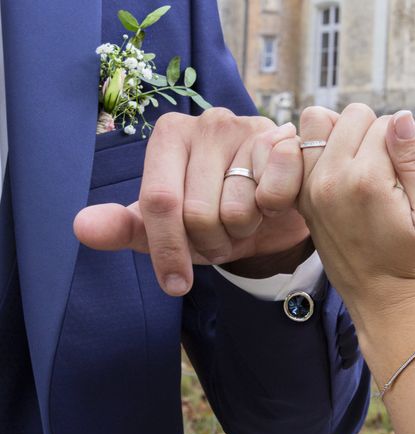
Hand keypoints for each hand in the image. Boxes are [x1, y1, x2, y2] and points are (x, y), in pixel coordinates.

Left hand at [74, 108, 309, 295]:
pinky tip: (271, 203)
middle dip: (210, 242)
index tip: (175, 285)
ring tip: (246, 216)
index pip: (160, 201)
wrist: (270, 207)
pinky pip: (272, 196)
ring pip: (238, 211)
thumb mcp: (164, 228)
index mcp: (169, 135)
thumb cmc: (213, 213)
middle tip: (221, 235)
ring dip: (243, 231)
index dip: (168, 250)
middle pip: (198, 212)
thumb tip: (82, 228)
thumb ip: (125, 227)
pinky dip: (272, 214)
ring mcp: (250, 128)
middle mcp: (208, 123)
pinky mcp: (287, 143)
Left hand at [298, 105, 414, 321]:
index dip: (404, 141)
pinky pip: (299, 149)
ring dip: (340, 133)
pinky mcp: (302, 199)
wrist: (385, 301)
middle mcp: (330, 179)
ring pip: (317, 121)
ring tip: (360, 161)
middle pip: (350, 116)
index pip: (385, 122)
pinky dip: (318, 148)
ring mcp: (310, 189)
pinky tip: (340, 171)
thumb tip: (400, 115)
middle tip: (386, 168)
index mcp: (367, 180)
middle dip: (373, 132)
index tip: (406, 173)